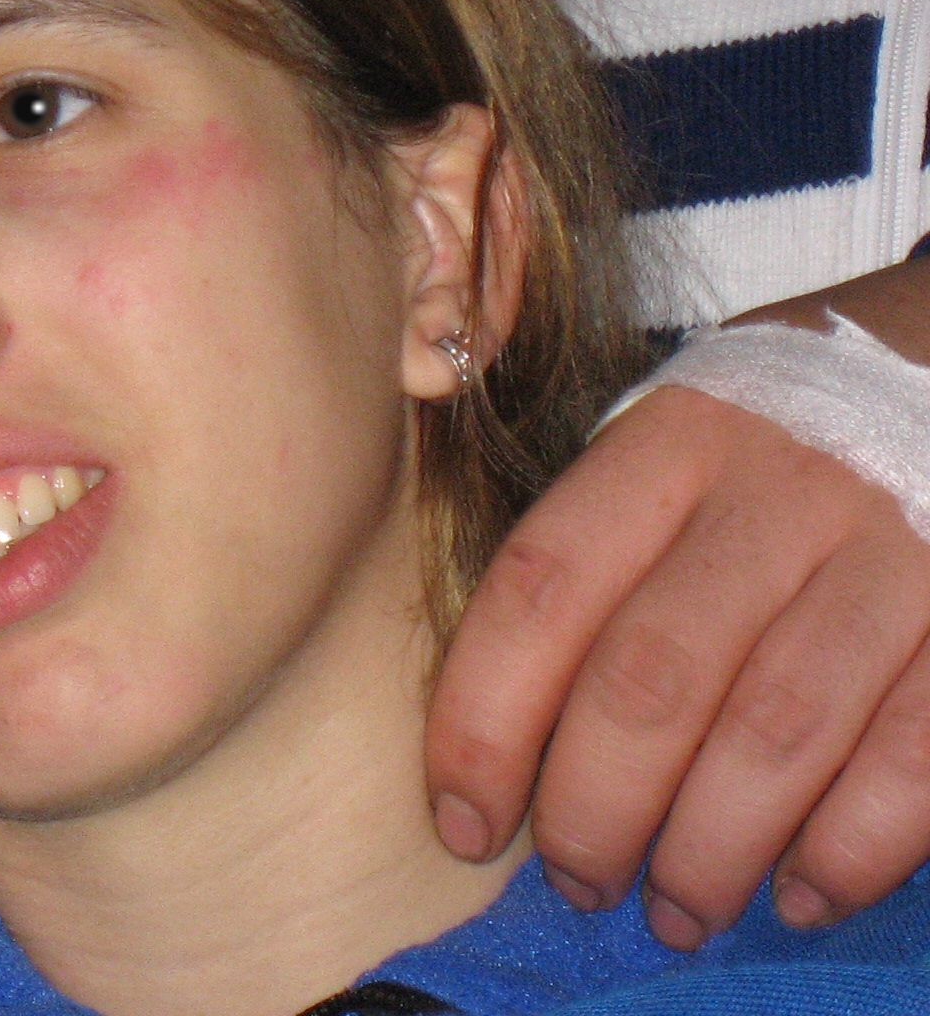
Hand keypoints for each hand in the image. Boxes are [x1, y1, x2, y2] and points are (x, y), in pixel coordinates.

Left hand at [427, 262, 929, 949]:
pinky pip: (909, 760)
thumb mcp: (675, 443)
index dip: (485, 720)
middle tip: (580, 883)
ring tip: (677, 911)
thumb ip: (597, 552)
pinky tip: (800, 892)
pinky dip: (849, 849)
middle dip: (596, 809)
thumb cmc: (780, 437)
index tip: (464, 821)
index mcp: (668, 446)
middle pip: (652, 678)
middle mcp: (776, 495)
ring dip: (710, 850)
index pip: (541, 589)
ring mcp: (891, 559)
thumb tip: (502, 730)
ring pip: (774, 734)